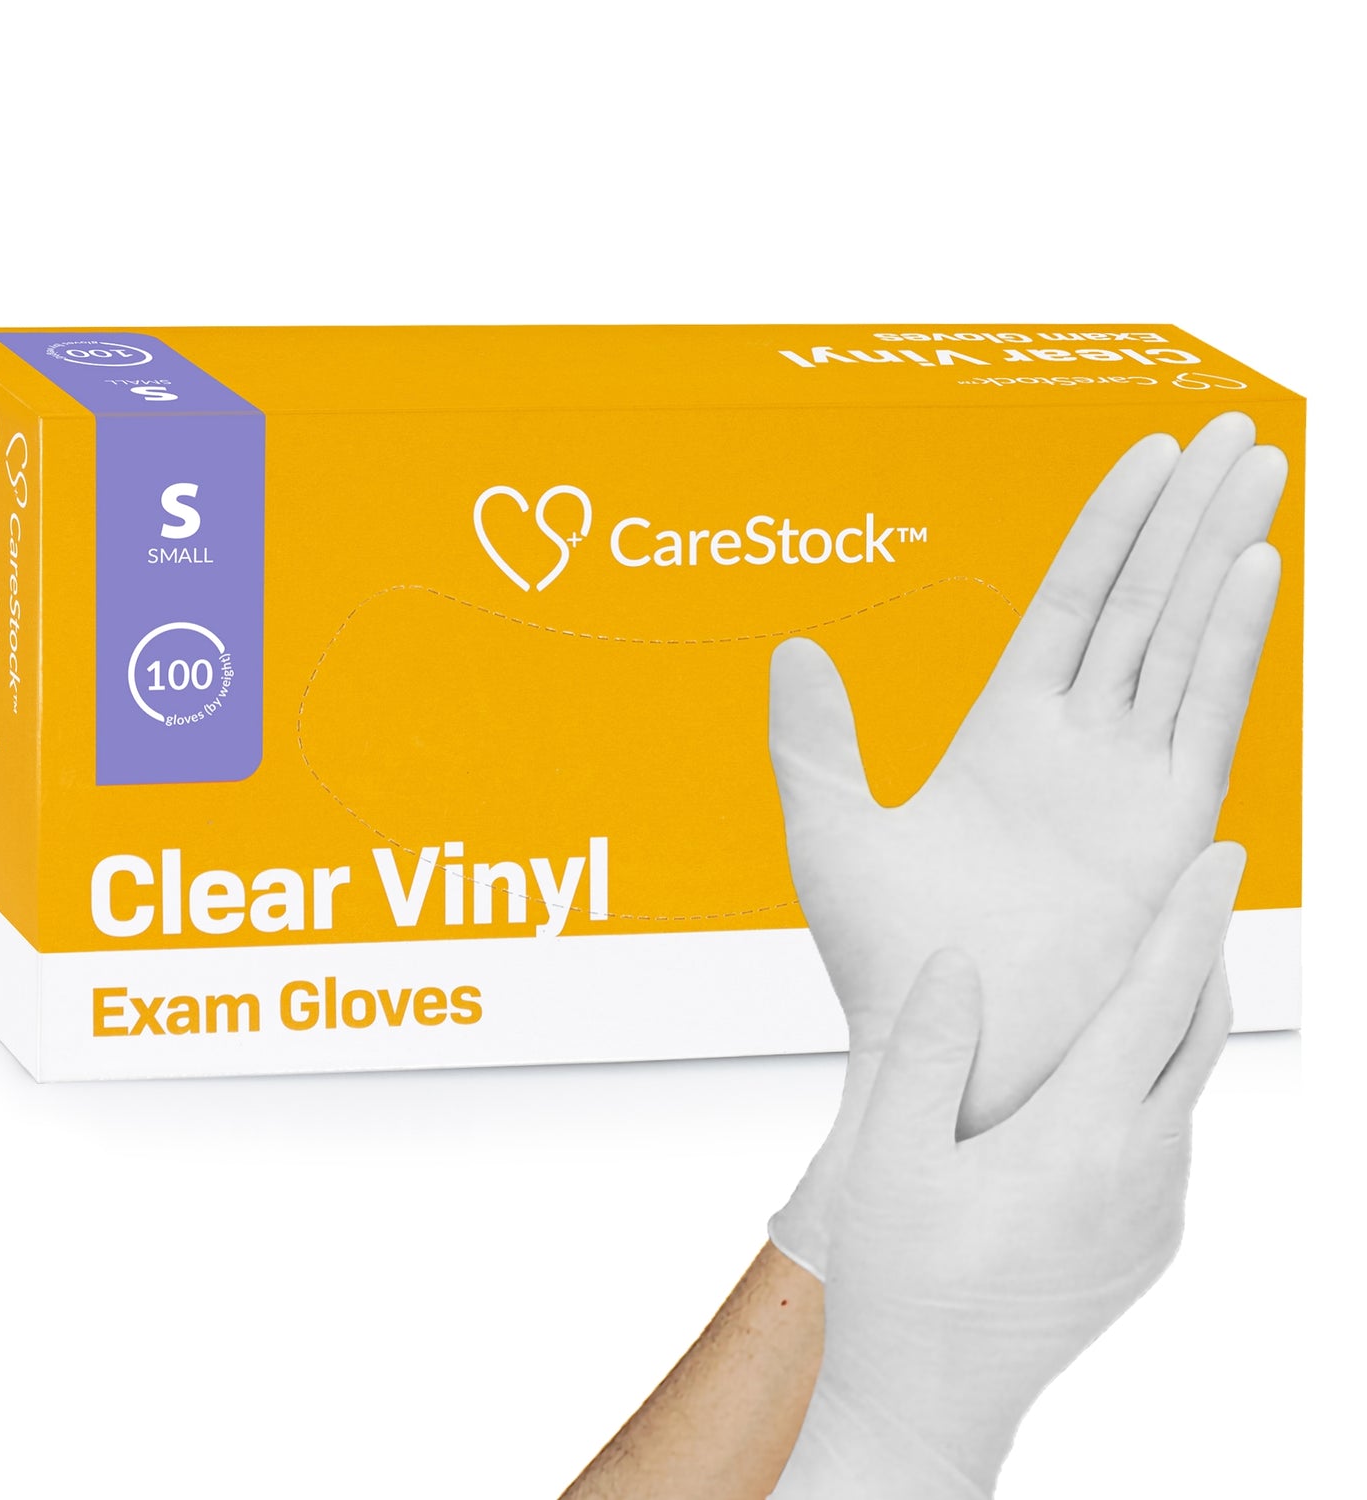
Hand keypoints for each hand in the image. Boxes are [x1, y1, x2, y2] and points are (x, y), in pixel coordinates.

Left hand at [769, 412, 1282, 1275]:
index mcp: (1005, 734)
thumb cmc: (888, 959)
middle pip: (1141, 603)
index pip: (1071, 604)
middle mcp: (1079, 746)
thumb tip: (791, 648)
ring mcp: (1132, 781)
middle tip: (1233, 430)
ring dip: (1220, 555)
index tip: (1147, 455)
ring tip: (1259, 467)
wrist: (954, 1048)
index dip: (1109, 529)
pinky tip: (1252, 568)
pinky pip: (1208, 713)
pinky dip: (1231, 640)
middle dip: (1185, 517)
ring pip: (1185, 640)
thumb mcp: (830, 831)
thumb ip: (813, 739)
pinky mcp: (1171, 827)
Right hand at [773, 845, 1241, 1498]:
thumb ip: (926, 1048)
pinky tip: (1105, 1072)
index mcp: (1078, 1141)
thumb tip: (958, 959)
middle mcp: (1139, 1174)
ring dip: (1173, 1021)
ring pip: (1184, 1089)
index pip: (1153, 1002)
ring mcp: (1154, 1214)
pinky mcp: (1149, 1242)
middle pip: (1195, 1036)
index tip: (1223, 857)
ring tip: (1136, 967)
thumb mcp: (890, 1155)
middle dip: (1201, 955)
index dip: (1189, 921)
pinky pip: (1169, 1138)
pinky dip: (1155, 1083)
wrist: (931, 1398)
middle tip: (1192, 888)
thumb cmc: (900, 1277)